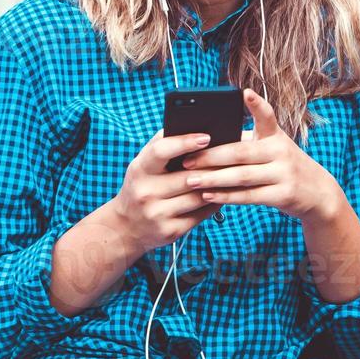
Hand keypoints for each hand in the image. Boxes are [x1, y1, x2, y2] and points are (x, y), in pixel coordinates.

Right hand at [110, 129, 223, 255]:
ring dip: (218, 185)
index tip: (206, 137)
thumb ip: (163, 146)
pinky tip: (221, 194)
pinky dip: (214, 202)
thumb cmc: (142, 186)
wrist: (127, 226)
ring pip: (199, 196)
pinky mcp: (171, 231)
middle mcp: (146, 192)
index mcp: (140, 170)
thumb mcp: (144, 165)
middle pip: (188, 177)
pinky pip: (201, 214)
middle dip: (212, 167)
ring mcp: (158, 213)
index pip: (161, 151)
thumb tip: (194, 127)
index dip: (185, 142)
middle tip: (232, 157)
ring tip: (232, 174)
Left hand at [176, 88, 341, 220]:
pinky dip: (226, 196)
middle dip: (210, 156)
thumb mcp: (272, 149)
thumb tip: (204, 145)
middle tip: (186, 160)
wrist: (318, 193)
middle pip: (240, 152)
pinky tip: (208, 195)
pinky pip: (250, 195)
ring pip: (242, 176)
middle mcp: (281, 151)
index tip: (244, 93)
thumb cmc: (282, 166)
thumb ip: (245, 144)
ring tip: (190, 180)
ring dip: (213, 179)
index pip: (266, 115)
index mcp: (275, 135)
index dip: (256, 104)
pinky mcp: (284, 194)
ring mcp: (284, 173)